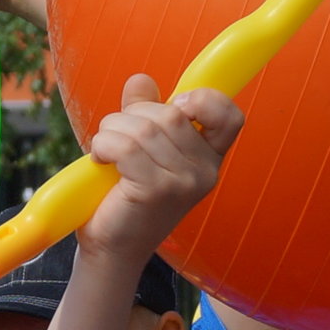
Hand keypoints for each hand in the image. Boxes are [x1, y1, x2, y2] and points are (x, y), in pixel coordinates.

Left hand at [84, 75, 240, 258]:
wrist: (111, 249)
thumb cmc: (125, 199)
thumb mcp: (140, 149)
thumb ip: (144, 112)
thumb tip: (141, 80)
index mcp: (209, 159)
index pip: (230, 117)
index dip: (205, 99)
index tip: (175, 105)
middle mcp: (204, 171)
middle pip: (171, 114)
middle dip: (131, 115)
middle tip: (115, 137)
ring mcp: (184, 182)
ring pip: (144, 127)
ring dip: (111, 130)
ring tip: (104, 151)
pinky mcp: (157, 190)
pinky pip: (127, 146)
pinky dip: (103, 145)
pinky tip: (99, 159)